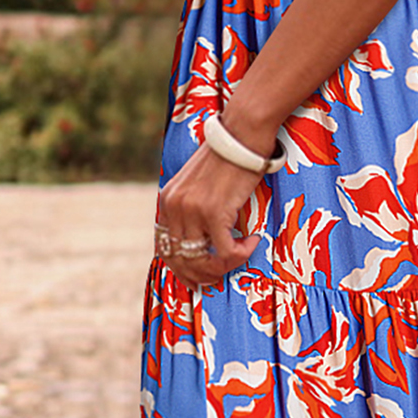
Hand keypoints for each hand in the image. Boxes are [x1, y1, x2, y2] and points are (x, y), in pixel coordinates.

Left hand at [156, 139, 263, 288]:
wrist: (240, 136)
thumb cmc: (227, 159)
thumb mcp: (199, 184)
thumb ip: (194, 208)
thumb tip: (204, 240)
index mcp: (167, 200)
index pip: (164, 248)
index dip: (180, 270)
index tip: (197, 281)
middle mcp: (175, 207)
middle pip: (181, 259)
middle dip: (201, 275)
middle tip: (220, 278)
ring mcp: (192, 210)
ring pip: (203, 260)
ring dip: (224, 266)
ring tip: (241, 255)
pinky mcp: (214, 213)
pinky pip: (226, 251)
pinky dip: (241, 253)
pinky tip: (253, 241)